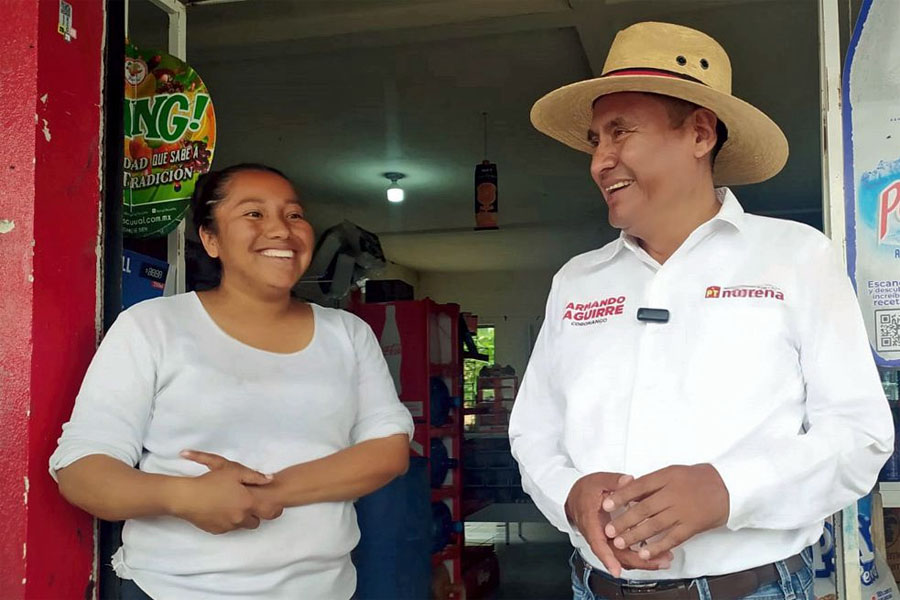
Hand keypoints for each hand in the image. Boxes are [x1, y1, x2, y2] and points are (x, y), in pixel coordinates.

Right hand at [172, 450, 282, 533]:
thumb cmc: (211, 481)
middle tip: (245, 502)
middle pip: (256, 522)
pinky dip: (227, 521)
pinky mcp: (217, 531)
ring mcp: (229, 526)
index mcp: (248, 503)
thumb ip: (255, 476)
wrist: (187, 497)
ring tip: (230, 504)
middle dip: (254, 514)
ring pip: (242, 525)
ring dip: (240, 517)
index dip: (274, 509)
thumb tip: (271, 480)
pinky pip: (228, 528)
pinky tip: (219, 509)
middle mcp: (241, 518)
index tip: (270, 504)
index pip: (271, 512)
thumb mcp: (234, 471)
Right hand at [566, 472, 672, 576]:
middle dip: (638, 561)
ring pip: (622, 557)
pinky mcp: (611, 542)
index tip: (616, 570)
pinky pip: (624, 554)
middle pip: (615, 555)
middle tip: (659, 561)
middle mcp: (597, 535)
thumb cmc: (585, 491)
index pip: (598, 543)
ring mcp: (604, 540)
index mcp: (591, 521)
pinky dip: (639, 556)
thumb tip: (628, 481)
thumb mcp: (598, 481)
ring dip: (642, 561)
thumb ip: (614, 481)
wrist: (574, 497)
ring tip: (664, 560)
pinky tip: (656, 555)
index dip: (607, 557)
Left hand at [602, 464, 728, 560]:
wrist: (726, 488)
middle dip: (624, 520)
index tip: (606, 504)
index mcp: (666, 477)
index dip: (621, 496)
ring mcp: (683, 511)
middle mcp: (673, 494)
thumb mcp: (672, 472)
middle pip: (644, 508)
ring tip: (620, 542)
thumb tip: (628, 492)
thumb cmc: (696, 479)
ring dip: (635, 535)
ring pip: (655, 525)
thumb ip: (652, 483)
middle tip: (609, 529)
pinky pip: (672, 538)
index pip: (639, 487)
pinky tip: (644, 552)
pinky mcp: (692, 526)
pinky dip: (657, 546)